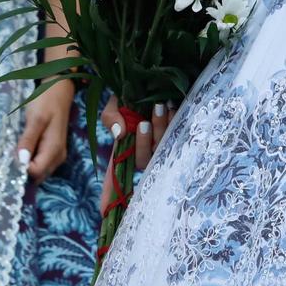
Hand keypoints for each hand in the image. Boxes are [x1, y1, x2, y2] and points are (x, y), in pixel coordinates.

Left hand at [17, 79, 75, 181]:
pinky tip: (23, 148)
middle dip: (22, 170)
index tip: (9, 156)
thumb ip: (28, 140)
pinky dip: (30, 160)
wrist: (59, 89)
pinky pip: (41, 163)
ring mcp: (57, 154)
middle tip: (10, 154)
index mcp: (54, 150)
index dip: (21, 168)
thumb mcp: (36, 119)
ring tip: (15, 149)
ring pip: (39, 171)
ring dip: (25, 166)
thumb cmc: (47, 102)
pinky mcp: (54, 150)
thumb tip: (20, 161)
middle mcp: (58, 157)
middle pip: (37, 175)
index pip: (35, 172)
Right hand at [100, 101, 175, 216]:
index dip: (109, 195)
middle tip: (145, 122)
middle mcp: (144, 151)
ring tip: (160, 106)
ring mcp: (162, 145)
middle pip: (144, 161)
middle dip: (145, 143)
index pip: (115, 178)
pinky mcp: (181, 135)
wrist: (151, 76)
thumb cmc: (130, 95)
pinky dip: (177, 122)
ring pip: (163, 149)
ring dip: (162, 130)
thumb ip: (111, 117)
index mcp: (125, 150)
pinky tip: (174, 107)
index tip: (104, 210)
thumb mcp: (116, 104)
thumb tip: (120, 133)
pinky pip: (180, 136)